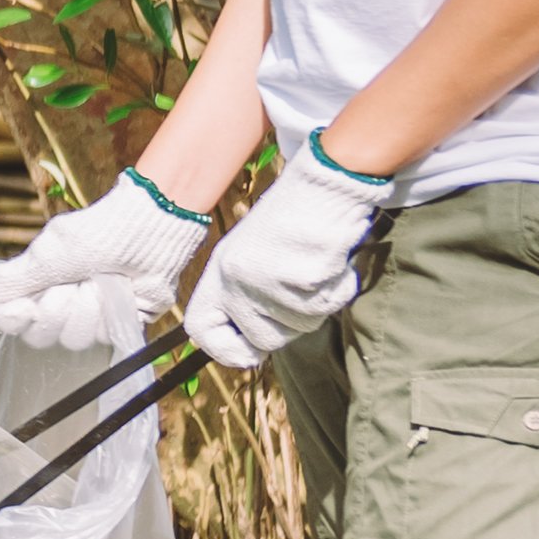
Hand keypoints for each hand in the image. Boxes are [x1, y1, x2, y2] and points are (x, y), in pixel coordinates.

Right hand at [0, 175, 212, 353]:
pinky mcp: (118, 324)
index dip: (15, 317)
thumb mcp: (47, 254)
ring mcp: (89, 316)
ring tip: (99, 282)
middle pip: (39, 335)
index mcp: (37, 284)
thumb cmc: (96, 233)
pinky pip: (103, 338)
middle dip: (57, 309)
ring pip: (73, 339)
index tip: (25, 305)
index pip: (9, 318)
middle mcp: (60, 304)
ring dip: (87, 308)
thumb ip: (10, 278)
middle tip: (72, 284)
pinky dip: (109, 314)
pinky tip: (118, 292)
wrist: (151, 229)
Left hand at [188, 139, 397, 369]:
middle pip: (263, 341)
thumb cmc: (288, 222)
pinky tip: (329, 263)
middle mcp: (237, 281)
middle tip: (298, 295)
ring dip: (314, 306)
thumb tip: (248, 347)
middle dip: (286, 328)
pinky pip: (327, 306)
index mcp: (219, 273)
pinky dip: (336, 290)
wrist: (321, 187)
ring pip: (300, 328)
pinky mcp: (304, 281)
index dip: (224, 350)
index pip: (202, 330)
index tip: (246, 351)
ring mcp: (269, 283)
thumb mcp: (247, 257)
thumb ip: (241, 298)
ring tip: (311, 267)